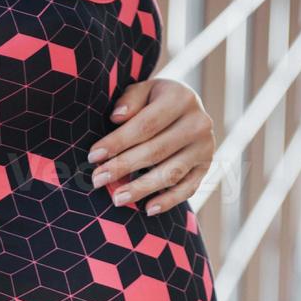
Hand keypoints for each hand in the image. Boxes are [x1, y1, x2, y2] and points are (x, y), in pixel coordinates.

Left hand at [89, 79, 215, 215]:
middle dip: (123, 167)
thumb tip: (117, 117)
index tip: (94, 156)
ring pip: (171, 173)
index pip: (145, 125)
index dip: (118, 141)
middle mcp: (198, 123)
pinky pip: (188, 188)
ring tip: (117, 199)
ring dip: (142, 188)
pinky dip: (168, 201)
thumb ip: (130, 100)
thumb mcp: (144, 91)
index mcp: (181, 99)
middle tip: (98, 180)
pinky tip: (148, 209)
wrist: (188, 108)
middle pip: (156, 150)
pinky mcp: (205, 167)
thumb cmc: (156, 101)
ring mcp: (205, 147)